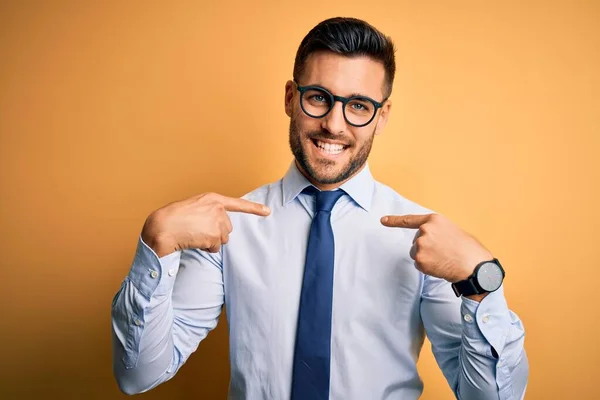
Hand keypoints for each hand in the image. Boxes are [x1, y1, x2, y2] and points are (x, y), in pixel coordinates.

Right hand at [142, 192, 270, 256]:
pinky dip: (206, 247)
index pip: (238, 204)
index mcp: (212, 199)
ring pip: (222, 239)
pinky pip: (215, 247)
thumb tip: (218, 228)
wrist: (162, 226)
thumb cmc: (173, 218)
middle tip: (197, 231)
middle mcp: (218, 209)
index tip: (268, 211)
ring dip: (211, 241)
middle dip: (215, 233)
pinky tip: (194, 240)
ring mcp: (217, 222)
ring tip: (194, 235)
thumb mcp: (193, 207)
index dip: (254, 209)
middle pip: (227, 228)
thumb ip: (208, 212)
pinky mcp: (215, 235)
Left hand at [380, 213, 492, 283]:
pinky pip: (419, 264)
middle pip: (416, 241)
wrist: (473, 266)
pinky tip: (440, 266)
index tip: (382, 220)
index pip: (409, 220)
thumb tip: (426, 237)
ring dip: (426, 257)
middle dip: (427, 247)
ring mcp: (420, 245)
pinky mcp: (419, 259)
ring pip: (416, 253)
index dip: (394, 221)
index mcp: (433, 220)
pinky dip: (428, 267)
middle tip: (444, 251)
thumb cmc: (467, 249)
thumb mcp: (451, 230)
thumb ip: (436, 231)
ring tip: (444, 258)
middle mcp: (424, 230)